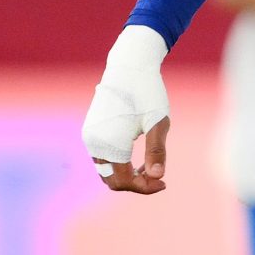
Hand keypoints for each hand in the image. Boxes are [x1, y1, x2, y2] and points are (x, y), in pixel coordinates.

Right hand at [83, 25, 171, 194]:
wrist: (129, 67)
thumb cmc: (147, 92)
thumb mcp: (158, 123)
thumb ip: (157, 151)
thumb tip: (157, 177)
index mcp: (109, 142)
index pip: (124, 181)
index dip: (145, 187)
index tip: (164, 183)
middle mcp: (94, 142)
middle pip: (112, 180)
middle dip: (135, 184)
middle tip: (159, 179)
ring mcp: (90, 136)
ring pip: (106, 171)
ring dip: (126, 175)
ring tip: (151, 169)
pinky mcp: (91, 131)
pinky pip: (103, 158)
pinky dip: (119, 164)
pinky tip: (138, 160)